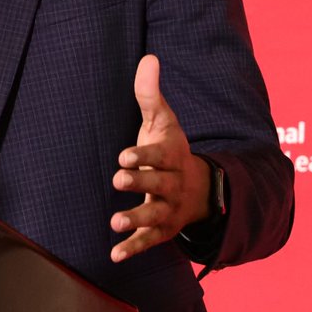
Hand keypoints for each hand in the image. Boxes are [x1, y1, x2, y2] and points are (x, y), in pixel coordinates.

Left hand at [110, 54, 211, 261]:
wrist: (197, 187)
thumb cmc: (170, 149)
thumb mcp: (163, 121)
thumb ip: (150, 93)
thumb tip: (149, 57)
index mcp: (173, 156)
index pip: (159, 155)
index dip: (143, 156)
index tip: (123, 156)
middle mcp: (173, 184)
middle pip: (159, 184)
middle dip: (140, 183)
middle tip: (118, 179)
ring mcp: (169, 209)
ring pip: (155, 215)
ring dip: (136, 220)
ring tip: (114, 222)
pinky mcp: (162, 230)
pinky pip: (149, 240)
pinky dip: (133, 248)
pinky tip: (114, 254)